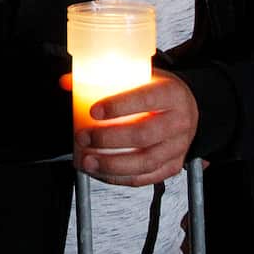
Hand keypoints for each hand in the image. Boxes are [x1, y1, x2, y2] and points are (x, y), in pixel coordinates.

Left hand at [71, 69, 197, 186]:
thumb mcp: (138, 75)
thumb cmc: (157, 91)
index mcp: (172, 94)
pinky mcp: (173, 165)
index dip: (119, 106)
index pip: (146, 99)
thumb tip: (66, 82)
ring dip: (112, 165)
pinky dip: (121, 178)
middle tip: (83, 137)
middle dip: (108, 139)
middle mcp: (179, 121)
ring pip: (146, 161)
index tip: (94, 111)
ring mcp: (178, 146)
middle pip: (144, 134)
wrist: (188, 107)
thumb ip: (102, 77)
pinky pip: (147, 177)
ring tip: (87, 161)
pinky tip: (101, 172)